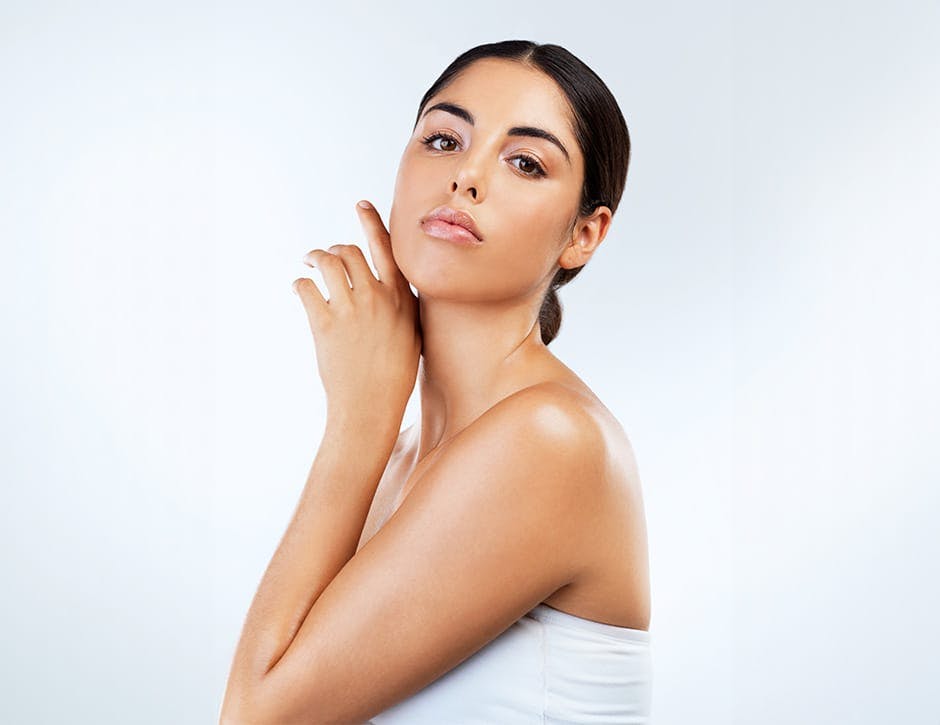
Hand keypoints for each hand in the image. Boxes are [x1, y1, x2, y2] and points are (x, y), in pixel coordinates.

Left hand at [292, 201, 421, 430]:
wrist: (371, 406)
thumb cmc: (393, 375)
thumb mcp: (411, 335)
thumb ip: (402, 306)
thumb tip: (389, 288)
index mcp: (401, 299)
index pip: (387, 248)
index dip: (371, 222)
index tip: (360, 204)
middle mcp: (377, 298)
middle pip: (351, 251)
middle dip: (335, 249)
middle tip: (323, 255)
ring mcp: (350, 310)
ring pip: (328, 262)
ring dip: (314, 258)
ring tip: (308, 262)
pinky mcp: (323, 324)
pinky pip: (306, 288)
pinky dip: (300, 284)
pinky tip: (299, 289)